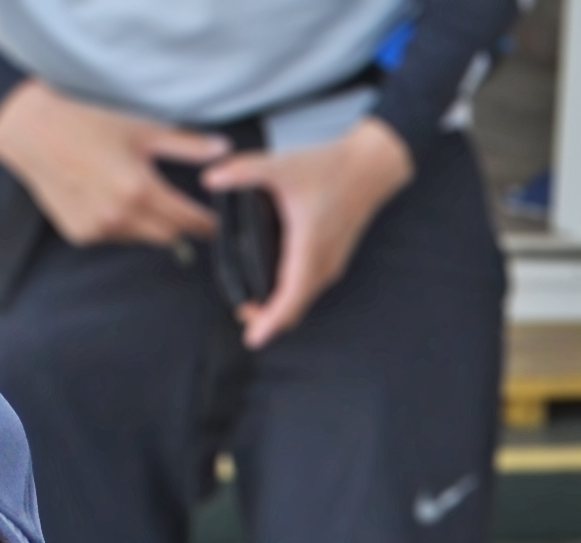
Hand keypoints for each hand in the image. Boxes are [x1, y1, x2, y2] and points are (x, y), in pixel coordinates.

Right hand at [0, 77, 225, 247]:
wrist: (35, 133)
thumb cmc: (89, 122)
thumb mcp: (143, 129)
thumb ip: (185, 144)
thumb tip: (222, 150)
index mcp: (141, 190)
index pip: (185, 219)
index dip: (204, 223)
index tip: (213, 225)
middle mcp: (120, 217)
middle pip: (165, 236)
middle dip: (179, 227)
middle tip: (187, 216)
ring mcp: (98, 230)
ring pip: (138, 238)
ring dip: (147, 225)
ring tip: (140, 199)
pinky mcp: (80, 235)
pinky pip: (112, 236)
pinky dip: (119, 224)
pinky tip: (109, 200)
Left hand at [202, 117, 413, 347]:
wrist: (371, 165)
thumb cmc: (331, 166)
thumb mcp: (284, 166)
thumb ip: (245, 171)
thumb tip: (209, 177)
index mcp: (308, 251)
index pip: (288, 301)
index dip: (269, 323)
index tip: (252, 340)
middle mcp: (321, 266)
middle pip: (293, 310)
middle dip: (268, 319)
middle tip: (243, 315)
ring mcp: (330, 266)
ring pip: (302, 301)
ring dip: (280, 309)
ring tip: (253, 306)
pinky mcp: (333, 260)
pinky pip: (309, 289)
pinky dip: (291, 296)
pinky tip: (275, 285)